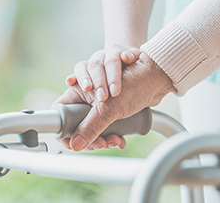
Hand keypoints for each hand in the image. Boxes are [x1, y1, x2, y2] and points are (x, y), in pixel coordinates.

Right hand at [54, 52, 174, 150]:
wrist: (160, 75)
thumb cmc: (136, 79)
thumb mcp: (110, 106)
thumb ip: (92, 125)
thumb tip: (76, 145)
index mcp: (79, 87)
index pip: (60, 111)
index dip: (64, 129)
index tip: (75, 142)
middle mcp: (86, 94)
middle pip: (76, 123)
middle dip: (90, 136)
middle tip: (103, 143)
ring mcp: (99, 102)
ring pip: (92, 127)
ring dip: (102, 137)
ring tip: (115, 140)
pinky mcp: (111, 109)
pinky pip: (105, 127)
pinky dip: (112, 134)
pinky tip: (121, 138)